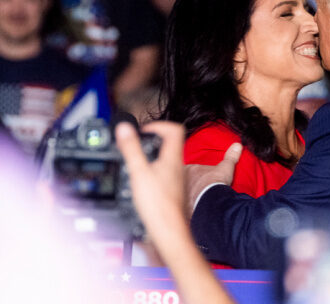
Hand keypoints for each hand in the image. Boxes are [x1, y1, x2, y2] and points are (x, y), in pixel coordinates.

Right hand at [115, 121, 186, 242]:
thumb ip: (131, 149)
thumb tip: (125, 128)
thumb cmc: (158, 205)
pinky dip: (154, 170)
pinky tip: (142, 180)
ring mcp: (177, 178)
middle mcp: (178, 166)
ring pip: (167, 159)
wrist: (169, 230)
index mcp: (172, 158)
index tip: (144, 130)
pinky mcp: (173, 190)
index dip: (159, 125)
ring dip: (153, 155)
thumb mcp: (138, 172)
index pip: (175, 129)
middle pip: (171, 143)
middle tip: (138, 143)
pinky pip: (165, 173)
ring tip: (137, 161)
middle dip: (153, 139)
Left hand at [186, 144, 241, 214]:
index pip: (188, 169)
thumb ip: (230, 156)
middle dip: (190, 185)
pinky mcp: (184, 207)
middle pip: (183, 182)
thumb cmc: (215, 181)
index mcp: (189, 170)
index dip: (193, 172)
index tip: (200, 175)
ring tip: (199, 200)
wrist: (211, 200)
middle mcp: (182, 182)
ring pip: (184, 195)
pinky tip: (198, 211)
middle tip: (199, 189)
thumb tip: (237, 145)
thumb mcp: (225, 167)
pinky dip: (191, 208)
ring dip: (190, 196)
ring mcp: (182, 195)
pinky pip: (186, 208)